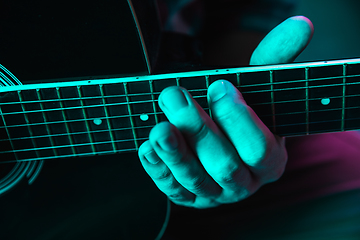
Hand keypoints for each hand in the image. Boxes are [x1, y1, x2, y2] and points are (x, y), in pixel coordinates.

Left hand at [138, 16, 313, 207]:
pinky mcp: (188, 197)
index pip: (259, 148)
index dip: (239, 120)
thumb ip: (275, 60)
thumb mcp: (259, 89)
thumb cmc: (242, 113)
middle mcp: (244, 183)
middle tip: (173, 95)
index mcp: (270, 160)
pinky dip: (158, 169)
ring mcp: (215, 194)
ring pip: (196, 180)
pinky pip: (173, 189)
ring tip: (157, 126)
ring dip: (175, 153)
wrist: (224, 141)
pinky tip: (148, 147)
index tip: (218, 86)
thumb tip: (300, 25)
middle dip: (198, 130)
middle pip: (225, 165)